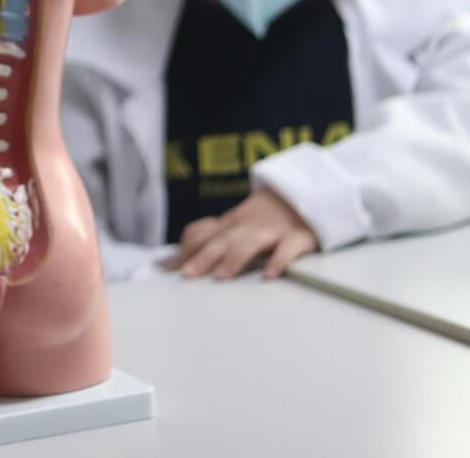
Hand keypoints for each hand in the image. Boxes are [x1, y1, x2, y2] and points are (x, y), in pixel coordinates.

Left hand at [165, 189, 318, 280]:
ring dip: (235, 257)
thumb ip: (206, 241)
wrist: (304, 194)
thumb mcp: (234, 226)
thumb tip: (168, 260)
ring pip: (251, 242)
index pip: (201, 234)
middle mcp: (247, 226)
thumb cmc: (263, 218)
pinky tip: (270, 275)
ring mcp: (273, 231)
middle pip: (222, 240)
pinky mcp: (299, 237)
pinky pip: (289, 248)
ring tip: (222, 276)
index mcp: (229, 225)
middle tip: (187, 274)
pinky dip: (279, 260)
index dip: (184, 250)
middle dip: (203, 256)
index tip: (165, 269)